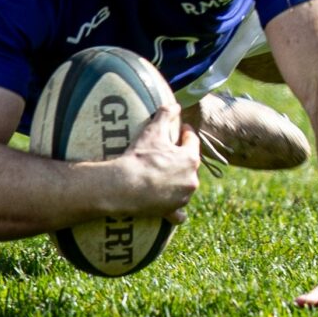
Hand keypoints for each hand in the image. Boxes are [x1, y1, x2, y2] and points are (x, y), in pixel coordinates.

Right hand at [113, 97, 201, 223]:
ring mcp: (183, 197)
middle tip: (166, 153)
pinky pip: (179, 212)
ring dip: (178, 181)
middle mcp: (192, 179)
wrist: (125, 186)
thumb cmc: (140, 157)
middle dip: (180, 158)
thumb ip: (165, 114)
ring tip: (163, 175)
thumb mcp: (152, 131)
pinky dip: (176, 210)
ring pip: (185, 186)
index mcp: (190, 159)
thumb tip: (174, 104)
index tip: (180, 129)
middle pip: (189, 165)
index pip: (192, 141)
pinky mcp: (173, 211)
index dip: (185, 133)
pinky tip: (172, 208)